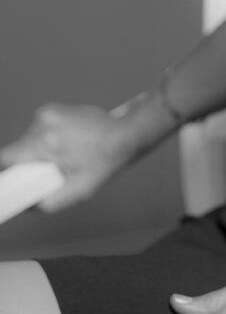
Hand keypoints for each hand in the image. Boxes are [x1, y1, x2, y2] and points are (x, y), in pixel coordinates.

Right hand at [0, 102, 133, 209]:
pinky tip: (67, 143)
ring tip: (65, 155)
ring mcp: (47, 113)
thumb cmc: (105, 162)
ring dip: (39, 150)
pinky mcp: (52, 108)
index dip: (8, 172)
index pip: (7, 157)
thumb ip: (47, 203)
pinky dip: (47, 138)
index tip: (15, 180)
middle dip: (30, 163)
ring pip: (28, 139)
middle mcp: (43, 124)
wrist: (126, 134)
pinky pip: (38, 129)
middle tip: (53, 170)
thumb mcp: (78, 191)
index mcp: (46, 143)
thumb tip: (25, 205)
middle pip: (18, 150)